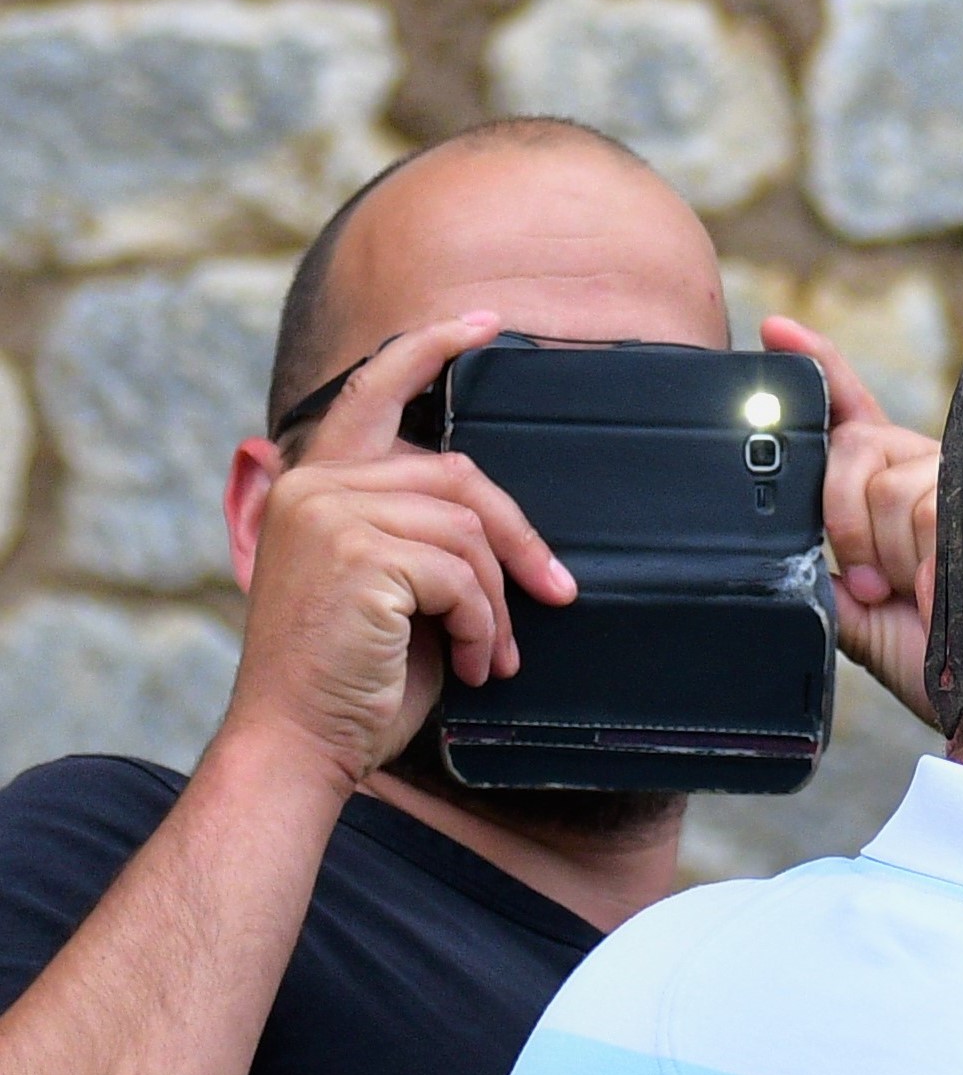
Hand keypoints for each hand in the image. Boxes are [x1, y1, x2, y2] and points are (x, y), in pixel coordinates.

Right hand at [222, 314, 577, 795]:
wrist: (294, 751)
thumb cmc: (349, 678)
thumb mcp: (383, 584)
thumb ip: (415, 529)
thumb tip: (494, 513)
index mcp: (311, 483)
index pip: (373, 391)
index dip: (430, 347)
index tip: (484, 323)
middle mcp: (314, 486)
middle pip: (458, 477)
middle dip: (516, 537)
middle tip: (556, 590)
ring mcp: (332, 515)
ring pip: (467, 530)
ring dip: (499, 600)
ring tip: (498, 652)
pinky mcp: (360, 555)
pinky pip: (461, 574)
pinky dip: (485, 623)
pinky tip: (478, 665)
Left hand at [762, 317, 940, 726]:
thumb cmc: (941, 661)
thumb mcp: (860, 616)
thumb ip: (821, 572)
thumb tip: (783, 547)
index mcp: (893, 486)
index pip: (850, 412)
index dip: (817, 363)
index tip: (775, 329)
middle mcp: (926, 469)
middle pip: (851, 447)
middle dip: (843, 519)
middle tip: (869, 582)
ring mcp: (959, 478)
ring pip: (885, 484)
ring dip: (884, 554)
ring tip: (915, 594)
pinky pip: (920, 505)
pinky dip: (915, 560)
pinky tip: (934, 588)